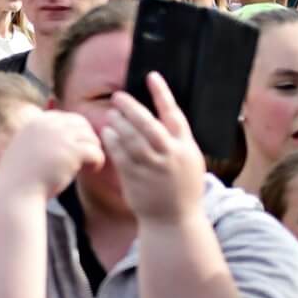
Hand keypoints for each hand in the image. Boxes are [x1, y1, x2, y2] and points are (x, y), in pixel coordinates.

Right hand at [0, 110, 102, 198]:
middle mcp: (48, 125)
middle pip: (80, 122)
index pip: (64, 117)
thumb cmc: (20, 178)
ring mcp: (60, 137)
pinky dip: (98, 161)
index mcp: (36, 122)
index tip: (75, 147)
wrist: (15, 194)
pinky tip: (92, 170)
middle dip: (87, 137)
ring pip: (90, 136)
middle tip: (88, 155)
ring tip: (90, 164)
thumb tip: (55, 136)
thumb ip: (38, 139)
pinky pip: (95, 151)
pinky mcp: (72, 152)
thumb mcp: (25, 150)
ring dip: (94, 149)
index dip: (74, 131)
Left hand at [102, 73, 204, 223]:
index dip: (162, 93)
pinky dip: (112, 141)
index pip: (173, 114)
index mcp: (186, 147)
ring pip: (131, 138)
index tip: (151, 76)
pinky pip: (120, 154)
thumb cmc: (183, 188)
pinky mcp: (135, 178)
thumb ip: (178, 139)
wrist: (175, 221)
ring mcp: (152, 167)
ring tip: (111, 114)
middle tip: (118, 97)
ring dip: (118, 122)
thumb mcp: (190, 160)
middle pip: (148, 124)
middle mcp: (169, 155)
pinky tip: (107, 133)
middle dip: (131, 107)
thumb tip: (165, 114)